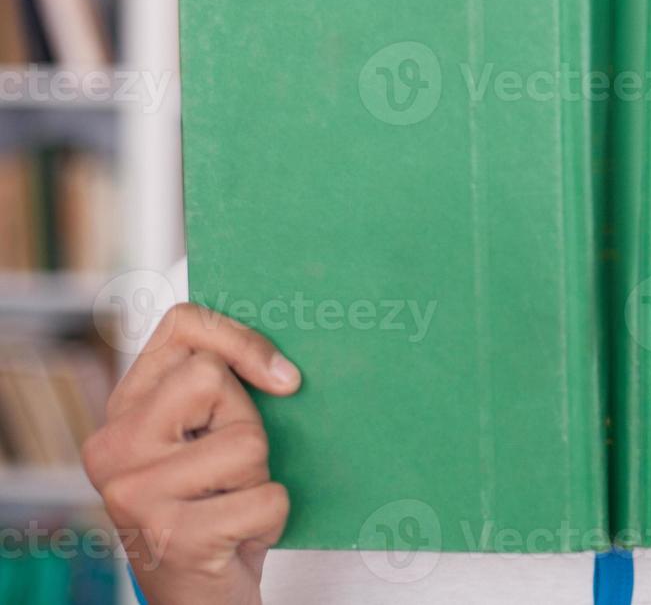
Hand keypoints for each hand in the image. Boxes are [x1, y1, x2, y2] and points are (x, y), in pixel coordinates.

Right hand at [82, 303, 300, 604]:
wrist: (199, 594)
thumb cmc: (214, 503)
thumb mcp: (206, 436)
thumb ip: (219, 388)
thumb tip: (282, 363)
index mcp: (123, 409)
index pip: (182, 325)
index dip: (241, 339)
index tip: (280, 377)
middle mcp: (114, 447)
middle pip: (211, 378)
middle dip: (246, 421)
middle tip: (232, 465)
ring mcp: (137, 494)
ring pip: (246, 442)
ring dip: (260, 475)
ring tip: (233, 502)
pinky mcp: (175, 537)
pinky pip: (266, 498)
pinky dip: (271, 518)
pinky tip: (240, 534)